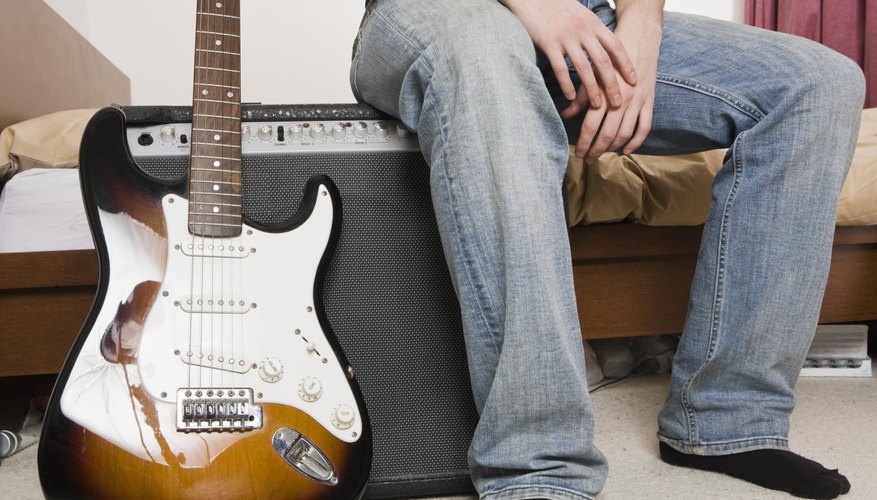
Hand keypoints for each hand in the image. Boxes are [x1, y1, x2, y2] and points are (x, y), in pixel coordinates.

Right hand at [502, 0, 637, 108]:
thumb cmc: (555, 6)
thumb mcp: (580, 13)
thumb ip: (592, 28)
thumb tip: (605, 45)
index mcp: (592, 22)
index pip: (615, 45)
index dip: (626, 64)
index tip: (633, 81)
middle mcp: (582, 29)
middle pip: (603, 61)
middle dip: (612, 84)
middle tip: (619, 102)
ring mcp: (565, 36)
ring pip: (583, 67)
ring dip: (592, 89)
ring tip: (597, 105)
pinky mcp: (548, 42)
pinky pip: (560, 68)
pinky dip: (567, 84)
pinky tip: (570, 97)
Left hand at [564, 6, 662, 161]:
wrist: (639, 40)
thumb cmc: (610, 58)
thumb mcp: (592, 74)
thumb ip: (580, 96)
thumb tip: (564, 115)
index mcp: (604, 92)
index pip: (590, 125)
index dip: (584, 142)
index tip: (578, 153)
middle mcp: (622, 99)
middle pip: (607, 134)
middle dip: (596, 150)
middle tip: (588, 159)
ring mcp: (638, 102)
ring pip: (625, 134)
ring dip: (612, 148)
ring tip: (602, 155)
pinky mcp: (649, 101)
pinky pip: (645, 127)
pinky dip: (636, 142)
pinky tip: (625, 150)